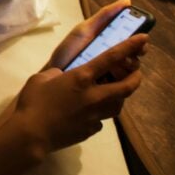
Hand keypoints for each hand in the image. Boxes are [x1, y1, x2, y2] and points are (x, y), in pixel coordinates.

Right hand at [15, 32, 147, 153]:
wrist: (32, 136)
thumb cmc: (33, 103)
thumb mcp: (42, 78)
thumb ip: (57, 74)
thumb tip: (63, 77)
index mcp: (81, 78)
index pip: (110, 58)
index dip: (129, 47)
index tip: (143, 38)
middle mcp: (93, 96)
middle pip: (126, 87)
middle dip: (136, 77)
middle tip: (137, 72)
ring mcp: (94, 115)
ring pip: (118, 106)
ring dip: (120, 97)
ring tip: (116, 92)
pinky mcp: (91, 130)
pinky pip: (101, 120)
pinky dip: (100, 114)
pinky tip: (90, 113)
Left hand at [44, 0, 146, 80]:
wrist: (54, 75)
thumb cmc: (68, 51)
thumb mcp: (85, 30)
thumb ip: (104, 15)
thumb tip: (127, 0)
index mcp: (111, 44)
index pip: (134, 41)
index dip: (140, 39)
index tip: (141, 37)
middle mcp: (115, 60)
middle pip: (137, 57)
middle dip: (137, 54)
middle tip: (130, 54)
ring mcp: (113, 77)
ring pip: (132, 73)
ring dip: (128, 67)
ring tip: (115, 65)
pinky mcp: (109, 92)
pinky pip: (123, 88)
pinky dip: (121, 82)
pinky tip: (110, 77)